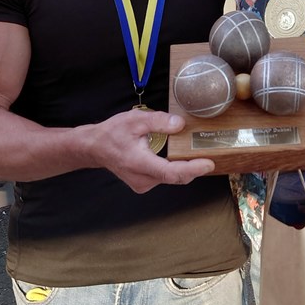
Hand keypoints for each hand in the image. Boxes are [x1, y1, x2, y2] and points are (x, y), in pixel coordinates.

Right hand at [92, 109, 214, 192]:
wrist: (95, 147)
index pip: (171, 172)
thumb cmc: (112, 133)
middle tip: (210, 157)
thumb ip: (158, 121)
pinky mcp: (143, 184)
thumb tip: (179, 124)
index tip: (208, 164)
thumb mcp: (135, 119)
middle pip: (175, 177)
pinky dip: (174, 169)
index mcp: (139, 163)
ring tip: (196, 155)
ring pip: (171, 179)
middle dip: (194, 168)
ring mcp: (142, 184)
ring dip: (184, 168)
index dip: (192, 169)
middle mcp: (142, 178)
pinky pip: (164, 178)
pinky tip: (178, 158)